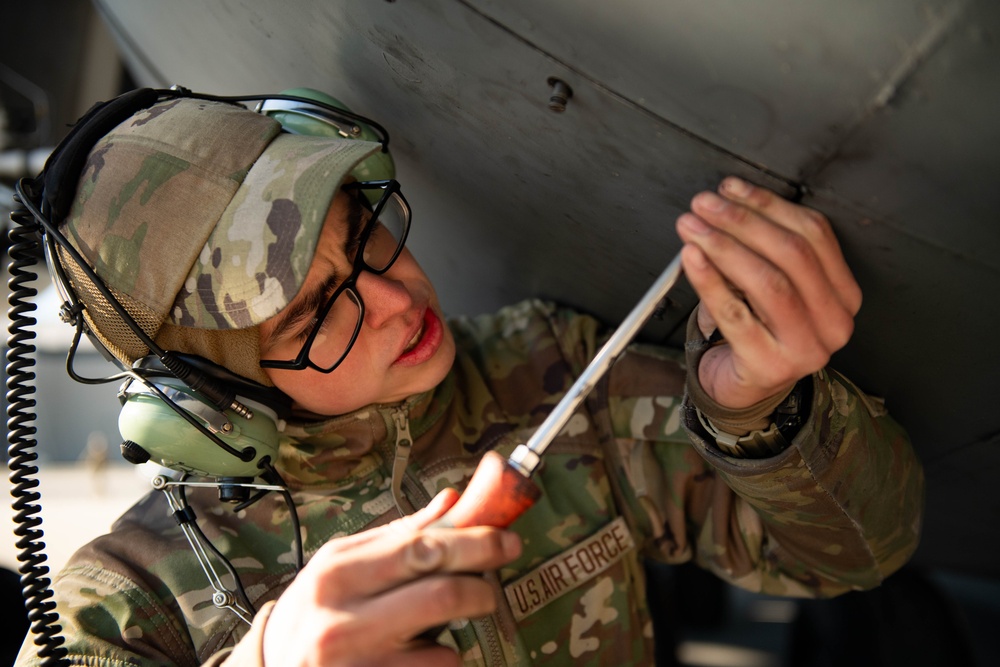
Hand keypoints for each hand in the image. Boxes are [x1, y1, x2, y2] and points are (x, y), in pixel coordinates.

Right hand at [261, 489, 521, 666]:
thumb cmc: (315, 610)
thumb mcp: (341, 564)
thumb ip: (398, 535)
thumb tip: (452, 501)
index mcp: (337, 571)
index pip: (421, 549)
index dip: (474, 542)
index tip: (505, 539)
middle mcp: (343, 620)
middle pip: (442, 594)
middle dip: (482, 587)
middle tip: (492, 585)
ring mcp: (358, 664)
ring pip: (445, 648)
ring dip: (456, 634)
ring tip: (440, 625)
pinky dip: (440, 663)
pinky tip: (418, 656)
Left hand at [676, 177, 861, 408]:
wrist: (745, 385)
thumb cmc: (757, 327)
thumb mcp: (770, 285)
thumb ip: (761, 246)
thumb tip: (723, 202)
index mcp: (844, 293)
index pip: (815, 234)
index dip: (769, 205)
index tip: (730, 188)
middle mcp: (835, 322)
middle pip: (792, 255)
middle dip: (742, 222)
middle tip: (703, 205)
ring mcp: (807, 348)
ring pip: (769, 283)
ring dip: (724, 247)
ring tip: (691, 227)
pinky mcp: (771, 366)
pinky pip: (736, 316)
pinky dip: (710, 282)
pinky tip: (691, 259)